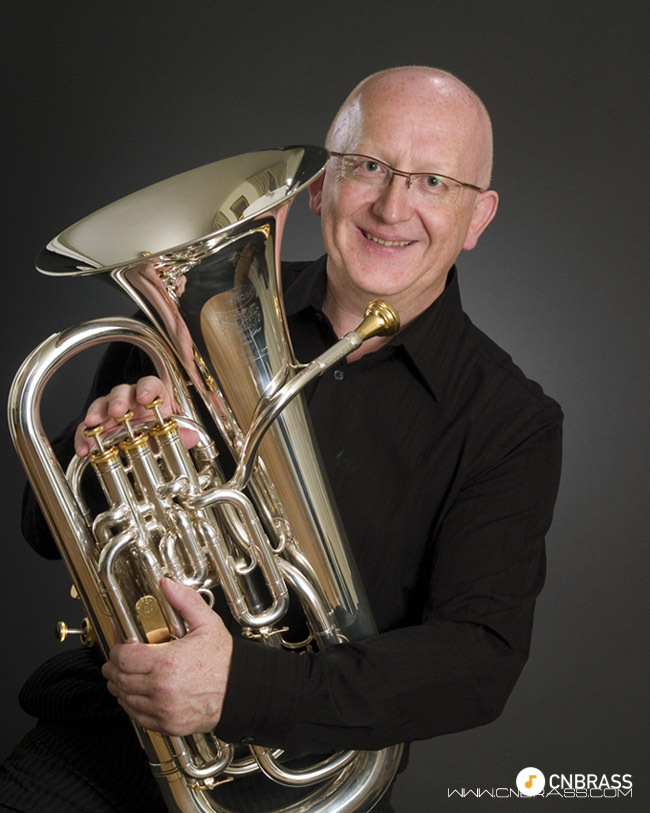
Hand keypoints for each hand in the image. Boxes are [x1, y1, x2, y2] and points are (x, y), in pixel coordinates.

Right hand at [75, 375, 197, 455]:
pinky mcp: (100, 427)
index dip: (146, 388)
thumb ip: (182, 434)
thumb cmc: (161, 431)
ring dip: (96, 414)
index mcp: (152, 396)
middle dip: (118, 401)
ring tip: (93, 425)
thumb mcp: (173, 433)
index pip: (150, 384)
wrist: (150, 445)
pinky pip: (87, 429)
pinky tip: (83, 448)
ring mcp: (112, 412)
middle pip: (122, 392)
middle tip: (116, 412)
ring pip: (101, 406)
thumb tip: (192, 437)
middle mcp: (131, 400)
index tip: (145, 397)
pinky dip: (83, 438)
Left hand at [102, 579, 232, 735]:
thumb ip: (185, 601)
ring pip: (124, 698)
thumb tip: (167, 585)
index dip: (116, 649)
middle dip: (114, 667)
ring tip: (126, 675)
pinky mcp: (167, 724)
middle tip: (118, 659)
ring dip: (120, 686)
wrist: (241, 691)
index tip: (121, 644)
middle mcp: (161, 689)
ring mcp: (163, 710)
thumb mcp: (208, 623)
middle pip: (119, 678)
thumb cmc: (225, 661)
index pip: (122, 657)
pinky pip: (137, 716)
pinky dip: (132, 704)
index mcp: (167, 662)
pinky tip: (138, 693)